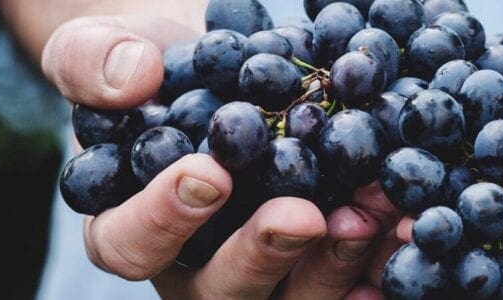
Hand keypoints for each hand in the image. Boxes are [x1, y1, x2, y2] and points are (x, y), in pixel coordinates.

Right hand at [41, 14, 386, 298]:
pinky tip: (408, 238)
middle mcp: (194, 266)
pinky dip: (379, 265)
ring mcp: (260, 272)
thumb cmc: (153, 69)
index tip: (209, 173)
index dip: (164, 219)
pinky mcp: (315, 263)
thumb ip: (94, 61)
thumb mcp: (107, 51)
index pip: (129, 244)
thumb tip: (131, 77)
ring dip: (334, 263)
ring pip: (291, 297)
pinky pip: (345, 283)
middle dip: (263, 255)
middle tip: (303, 216)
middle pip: (219, 290)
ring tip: (373, 213)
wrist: (220, 73)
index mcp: (131, 227)